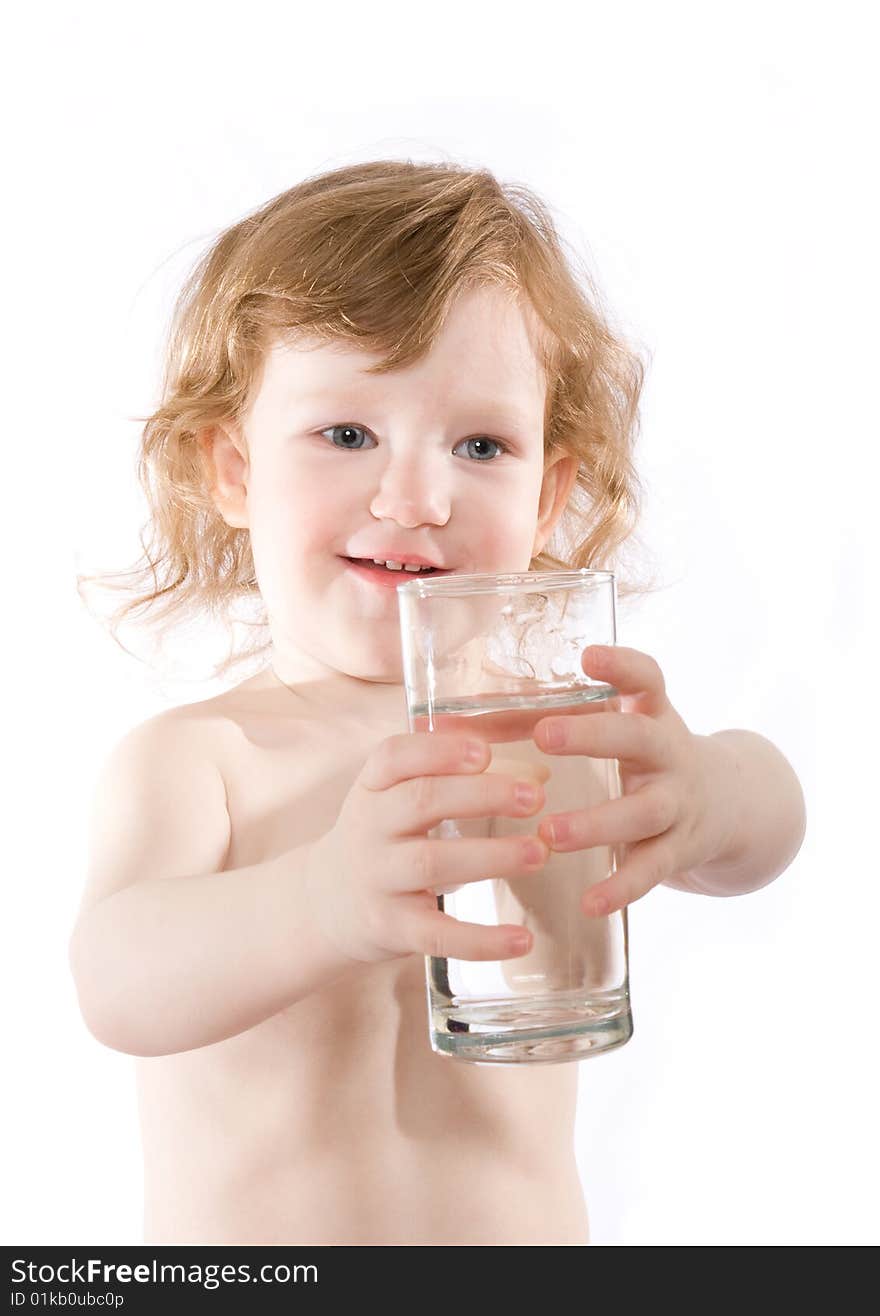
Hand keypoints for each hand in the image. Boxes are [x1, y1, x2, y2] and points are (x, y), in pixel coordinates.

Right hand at [302, 731, 549, 965]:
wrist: (327, 903)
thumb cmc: (386, 838)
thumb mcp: (403, 800)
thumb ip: (465, 782)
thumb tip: (539, 777)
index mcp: (373, 786)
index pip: (394, 757)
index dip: (438, 750)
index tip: (484, 751)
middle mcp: (369, 827)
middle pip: (422, 801)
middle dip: (482, 795)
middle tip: (535, 797)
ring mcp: (376, 878)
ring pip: (432, 863)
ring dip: (491, 856)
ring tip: (539, 852)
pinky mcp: (389, 927)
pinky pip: (438, 933)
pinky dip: (481, 940)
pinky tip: (522, 939)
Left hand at [532, 645, 739, 917]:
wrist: (726, 804)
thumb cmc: (641, 755)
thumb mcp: (610, 728)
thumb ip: (535, 721)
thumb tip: (445, 724)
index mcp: (651, 713)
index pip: (646, 678)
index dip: (621, 665)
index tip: (588, 655)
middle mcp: (670, 752)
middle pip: (639, 738)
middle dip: (593, 736)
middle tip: (544, 735)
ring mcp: (678, 803)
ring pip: (643, 813)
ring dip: (597, 823)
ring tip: (551, 833)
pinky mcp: (679, 850)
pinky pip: (650, 871)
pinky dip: (621, 887)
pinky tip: (590, 903)